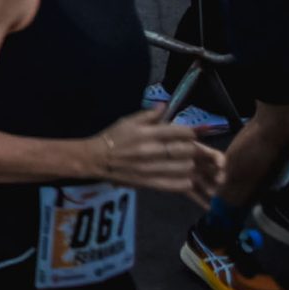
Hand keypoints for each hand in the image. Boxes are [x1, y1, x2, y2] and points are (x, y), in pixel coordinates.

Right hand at [92, 108, 215, 199]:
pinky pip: (176, 184)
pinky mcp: (151, 183)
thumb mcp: (127, 121)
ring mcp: (152, 169)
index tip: (188, 134)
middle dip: (191, 148)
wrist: (97, 159)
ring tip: (184, 162)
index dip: (189, 133)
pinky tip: (183, 176)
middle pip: (185, 150)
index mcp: (146, 133)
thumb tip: (165, 105)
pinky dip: (185, 181)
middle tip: (188, 148)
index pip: (179, 132)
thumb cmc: (113, 138)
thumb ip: (148, 114)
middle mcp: (150, 150)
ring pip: (184, 167)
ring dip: (188, 164)